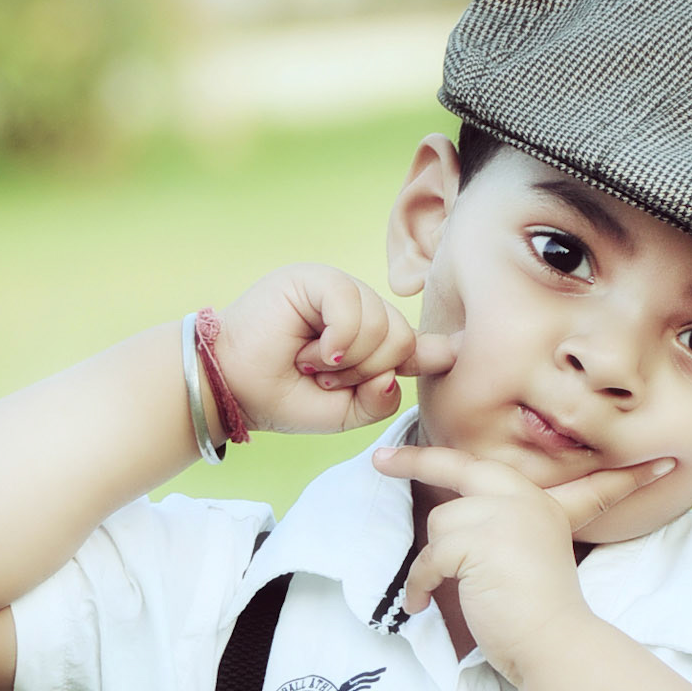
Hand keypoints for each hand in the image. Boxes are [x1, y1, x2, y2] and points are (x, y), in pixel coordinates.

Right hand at [214, 265, 456, 434]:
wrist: (233, 389)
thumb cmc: (283, 398)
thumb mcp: (345, 412)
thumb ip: (381, 398)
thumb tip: (401, 374)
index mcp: (367, 338)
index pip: (412, 341)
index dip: (434, 350)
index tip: (458, 353)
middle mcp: (358, 309)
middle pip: (402, 338)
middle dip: (368, 371)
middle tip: (326, 378)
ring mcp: (339, 289)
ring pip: (383, 327)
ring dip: (347, 361)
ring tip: (312, 364)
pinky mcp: (317, 278)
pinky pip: (355, 308)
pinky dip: (339, 340)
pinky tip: (314, 352)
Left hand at [371, 444, 674, 683]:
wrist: (555, 643)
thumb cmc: (536, 613)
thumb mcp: (525, 553)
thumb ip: (500, 527)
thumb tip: (448, 521)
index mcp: (537, 502)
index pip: (495, 469)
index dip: (465, 452)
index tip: (443, 440)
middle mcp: (524, 499)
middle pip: (459, 466)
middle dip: (415, 460)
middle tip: (379, 459)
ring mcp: (505, 515)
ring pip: (441, 522)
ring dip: (433, 560)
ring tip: (443, 589)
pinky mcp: (480, 542)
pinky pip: (430, 555)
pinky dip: (421, 582)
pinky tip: (423, 603)